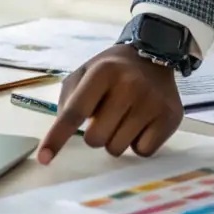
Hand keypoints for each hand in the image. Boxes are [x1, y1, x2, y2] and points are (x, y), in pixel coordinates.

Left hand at [37, 45, 181, 164]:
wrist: (154, 55)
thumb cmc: (112, 70)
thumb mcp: (84, 73)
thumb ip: (68, 99)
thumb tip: (60, 133)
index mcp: (102, 72)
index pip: (74, 112)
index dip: (57, 137)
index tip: (43, 158)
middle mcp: (129, 86)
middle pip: (95, 139)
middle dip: (94, 134)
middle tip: (104, 116)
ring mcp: (152, 103)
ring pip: (118, 149)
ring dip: (115, 139)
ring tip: (124, 118)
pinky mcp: (170, 118)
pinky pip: (142, 152)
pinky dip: (138, 143)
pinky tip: (141, 124)